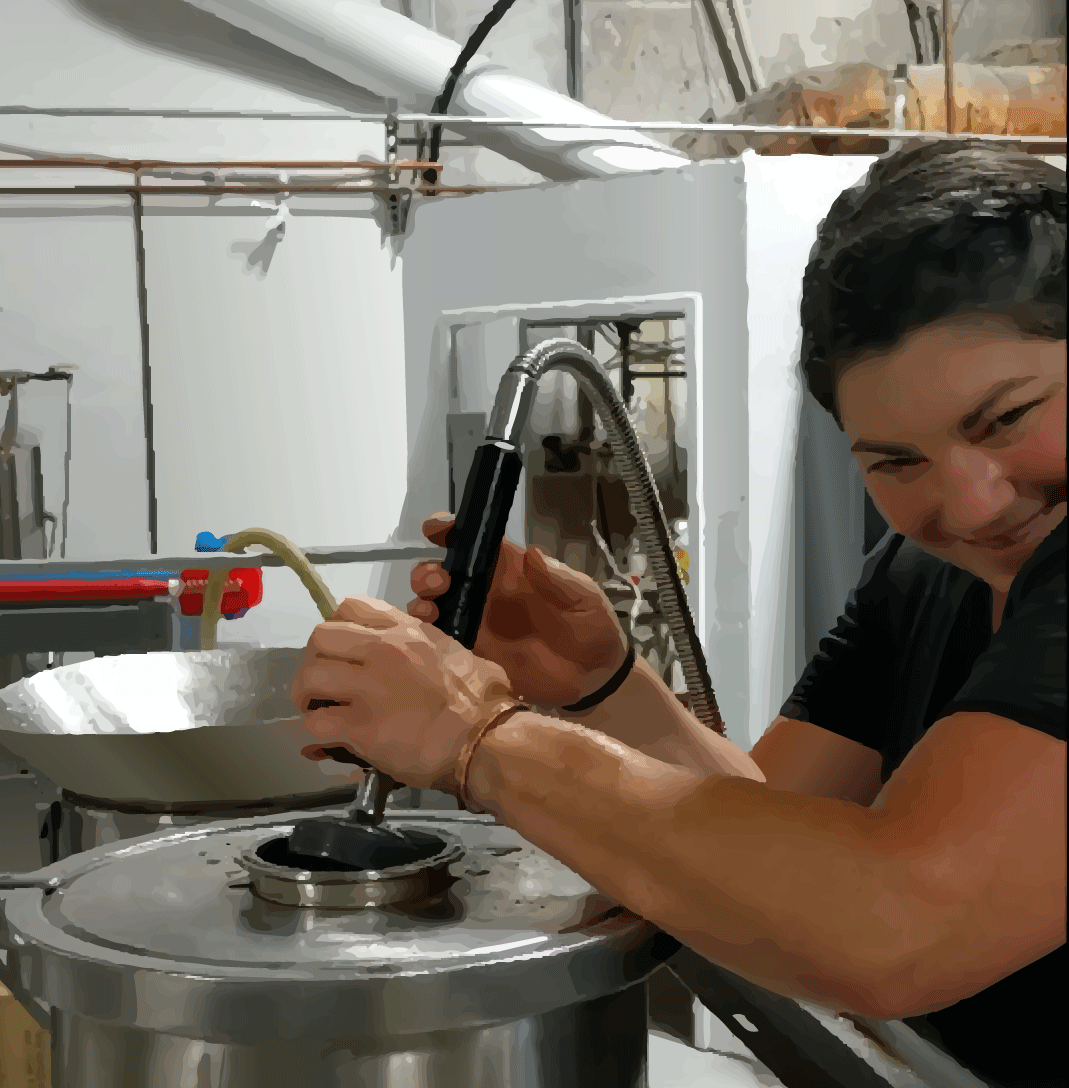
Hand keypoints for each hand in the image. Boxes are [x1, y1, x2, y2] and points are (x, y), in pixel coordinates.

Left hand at [291, 596, 518, 792]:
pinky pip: (315, 724)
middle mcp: (381, 650)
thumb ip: (429, 648)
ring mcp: (368, 688)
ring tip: (317, 712)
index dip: (338, 629)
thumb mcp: (456, 654)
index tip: (343, 651)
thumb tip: (420, 664)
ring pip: (309, 677)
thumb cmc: (484, 701)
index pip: (351, 606)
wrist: (487, 740)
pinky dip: (313, 735)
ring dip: (306, 697)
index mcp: (406, 631)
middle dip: (315, 661)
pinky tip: (323, 743)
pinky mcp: (361, 727)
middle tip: (325, 684)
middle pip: (320, 637)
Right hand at [409, 514, 628, 706]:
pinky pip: (444, 641)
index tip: (435, 529)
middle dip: (427, 571)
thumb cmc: (592, 627)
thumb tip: (531, 556)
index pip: (476, 543)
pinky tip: (428, 634)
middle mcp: (488, 592)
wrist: (596, 677)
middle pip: (444, 573)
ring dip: (422, 601)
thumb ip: (557, 579)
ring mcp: (479, 623)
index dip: (451, 531)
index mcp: (511, 569)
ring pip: (436, 605)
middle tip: (438, 581)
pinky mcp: (477, 654)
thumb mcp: (583, 597)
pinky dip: (429, 636)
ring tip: (428, 608)